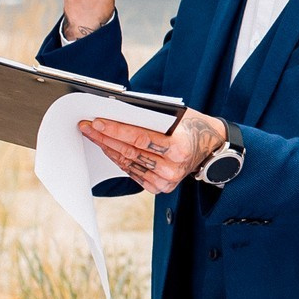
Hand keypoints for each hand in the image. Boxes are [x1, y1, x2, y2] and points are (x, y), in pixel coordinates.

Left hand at [80, 111, 226, 194]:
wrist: (210, 147)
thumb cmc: (193, 127)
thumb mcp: (179, 115)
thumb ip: (153, 116)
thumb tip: (120, 111)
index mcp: (180, 147)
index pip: (140, 138)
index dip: (116, 130)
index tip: (98, 123)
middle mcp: (173, 167)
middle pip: (130, 152)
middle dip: (106, 138)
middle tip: (88, 127)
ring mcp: (167, 180)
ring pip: (128, 163)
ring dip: (108, 149)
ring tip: (95, 136)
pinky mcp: (160, 187)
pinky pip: (133, 173)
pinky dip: (119, 160)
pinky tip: (110, 149)